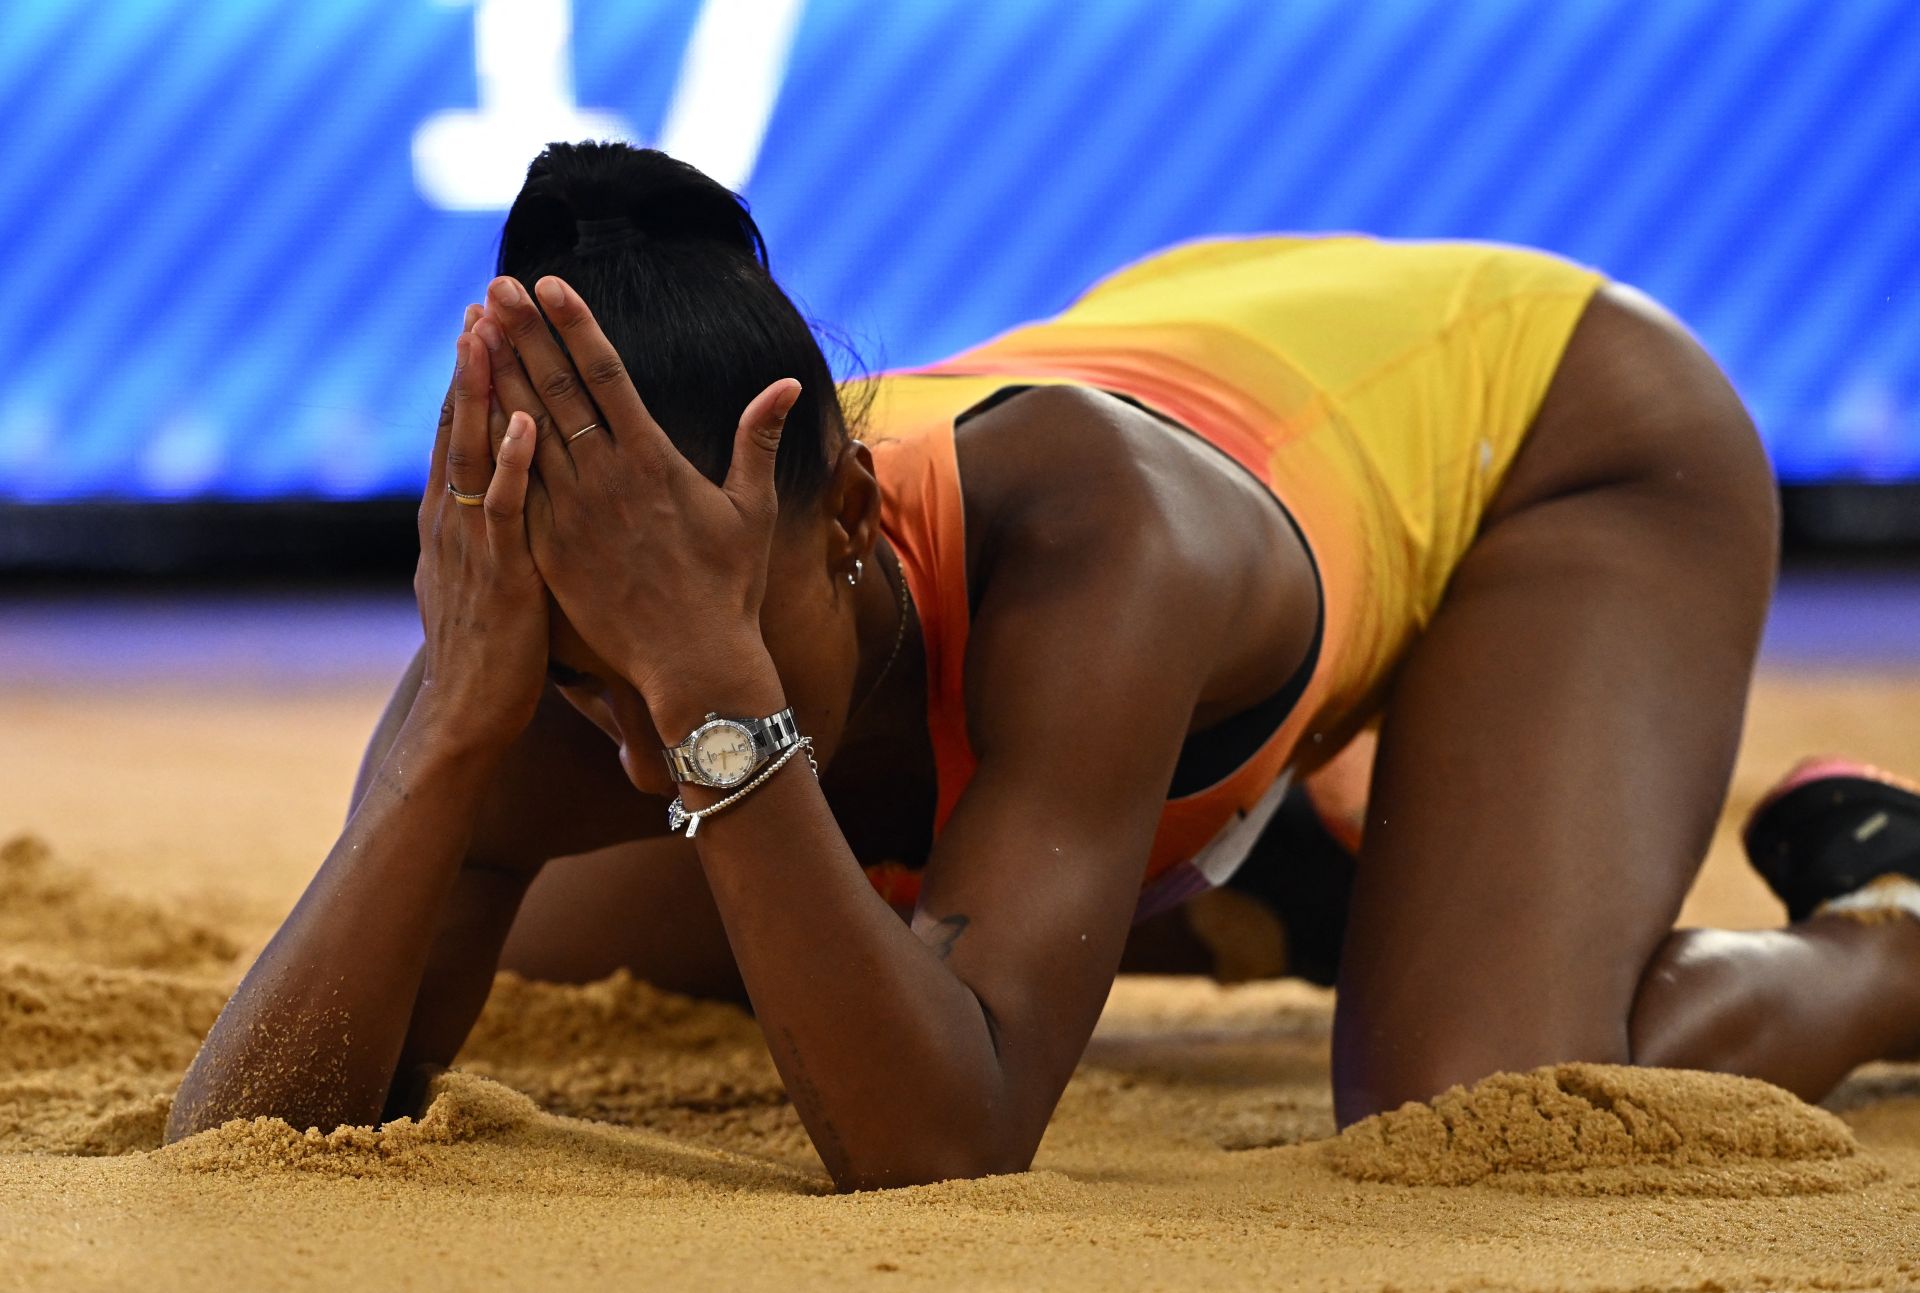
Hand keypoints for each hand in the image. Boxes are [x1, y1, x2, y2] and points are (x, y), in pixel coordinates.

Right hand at [411, 306, 549, 751]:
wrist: (468, 716)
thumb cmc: (488, 654)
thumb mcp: (481, 580)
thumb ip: (487, 536)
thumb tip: (491, 506)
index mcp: (452, 520)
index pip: (456, 433)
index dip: (465, 379)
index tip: (478, 324)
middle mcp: (453, 522)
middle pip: (457, 427)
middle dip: (469, 365)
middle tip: (480, 303)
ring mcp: (473, 545)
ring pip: (472, 454)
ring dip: (480, 394)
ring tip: (489, 337)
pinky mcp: (501, 574)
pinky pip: (504, 510)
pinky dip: (510, 465)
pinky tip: (521, 424)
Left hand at [472, 275, 799, 706]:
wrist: (693, 662)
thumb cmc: (729, 588)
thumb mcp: (750, 508)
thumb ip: (757, 439)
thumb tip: (785, 383)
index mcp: (653, 459)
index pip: (606, 374)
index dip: (576, 325)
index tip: (548, 285)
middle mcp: (606, 476)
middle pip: (556, 389)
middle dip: (524, 334)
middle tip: (494, 288)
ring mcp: (571, 512)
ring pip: (524, 429)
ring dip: (497, 377)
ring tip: (472, 332)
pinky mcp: (549, 547)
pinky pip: (510, 485)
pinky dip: (489, 445)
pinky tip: (468, 413)